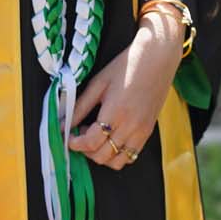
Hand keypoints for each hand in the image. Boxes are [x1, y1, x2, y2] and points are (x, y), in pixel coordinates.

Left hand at [69, 11, 183, 169]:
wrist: (157, 57)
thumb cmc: (127, 66)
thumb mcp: (98, 83)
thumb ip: (79, 106)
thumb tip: (63, 123)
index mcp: (116, 112)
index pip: (91, 142)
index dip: (75, 144)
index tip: (68, 137)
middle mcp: (131, 126)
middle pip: (102, 155)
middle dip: (85, 150)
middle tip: (80, 134)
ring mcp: (142, 131)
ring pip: (117, 161)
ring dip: (101, 155)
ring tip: (95, 137)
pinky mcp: (149, 131)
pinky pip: (131, 155)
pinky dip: (117, 154)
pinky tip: (110, 137)